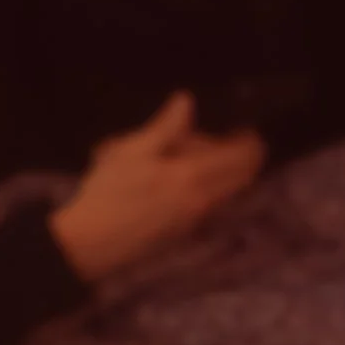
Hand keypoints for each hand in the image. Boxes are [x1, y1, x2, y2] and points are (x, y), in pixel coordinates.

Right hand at [50, 91, 264, 285]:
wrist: (94, 243)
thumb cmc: (108, 192)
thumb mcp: (131, 152)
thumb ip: (165, 127)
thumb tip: (187, 101)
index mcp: (193, 175)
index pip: (243, 157)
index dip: (250, 139)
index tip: (242, 125)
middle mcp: (205, 199)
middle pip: (245, 176)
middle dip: (243, 155)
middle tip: (222, 138)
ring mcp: (198, 218)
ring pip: (230, 190)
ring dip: (224, 171)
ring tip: (191, 156)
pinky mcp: (187, 230)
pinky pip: (213, 202)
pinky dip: (210, 185)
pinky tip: (178, 178)